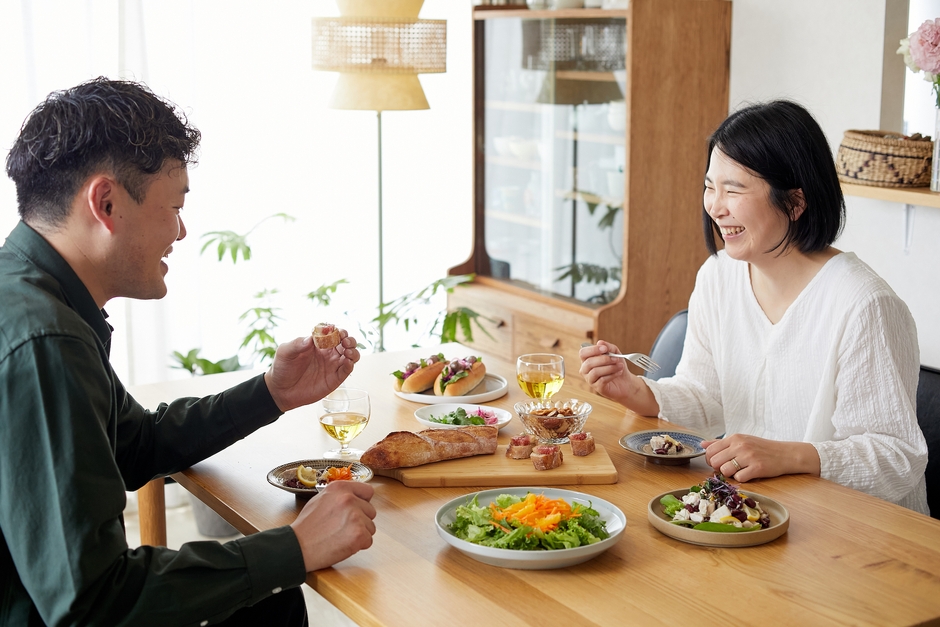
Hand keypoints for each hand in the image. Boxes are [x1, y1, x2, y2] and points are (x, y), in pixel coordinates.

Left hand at [264, 330, 359, 412]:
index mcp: (318, 344)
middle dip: (349, 339)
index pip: (333, 333)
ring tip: (347, 352)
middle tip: (345, 341)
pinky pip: (347, 371)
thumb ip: (297, 344)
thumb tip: (311, 337)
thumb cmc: (282, 368)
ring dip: (354, 351)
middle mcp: (328, 353)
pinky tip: (347, 362)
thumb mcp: (285, 352)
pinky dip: (350, 365)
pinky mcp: (334, 379)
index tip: (337, 331)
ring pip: (351, 355)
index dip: (338, 330)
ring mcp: (332, 366)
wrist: (280, 390)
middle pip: (346, 343)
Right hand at [290, 480, 376, 571]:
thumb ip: (340, 496)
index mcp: (340, 488)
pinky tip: (343, 544)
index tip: (357, 510)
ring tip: (340, 536)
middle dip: (361, 520)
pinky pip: (368, 540)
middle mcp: (349, 499)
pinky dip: (358, 545)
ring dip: (359, 534)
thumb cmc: (307, 526)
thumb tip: (355, 498)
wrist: (298, 546)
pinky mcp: (359, 534)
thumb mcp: (321, 499)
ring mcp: (355, 516)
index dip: (363, 503)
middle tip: (343, 528)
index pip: (367, 491)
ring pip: (370, 527)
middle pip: (371, 511)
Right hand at [579, 341, 658, 415]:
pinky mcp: (597, 387)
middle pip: (589, 363)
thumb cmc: (617, 365)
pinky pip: (602, 380)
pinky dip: (612, 375)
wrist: (625, 381)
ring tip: (619, 366)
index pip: (583, 353)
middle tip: (616, 358)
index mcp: (587, 359)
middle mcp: (585, 369)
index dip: (593, 350)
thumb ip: (608, 347)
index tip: (604, 349)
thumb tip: (600, 342)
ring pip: (595, 372)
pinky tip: (619, 372)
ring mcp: (590, 379)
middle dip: (604, 359)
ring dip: (610, 367)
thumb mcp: (615, 353)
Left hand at [702, 434, 820, 481]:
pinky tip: (749, 474)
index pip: (710, 450)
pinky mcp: (757, 468)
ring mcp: (749, 456)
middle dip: (718, 468)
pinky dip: (742, 479)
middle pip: (715, 462)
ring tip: (739, 471)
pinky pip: (739, 478)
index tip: (718, 463)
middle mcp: (740, 445)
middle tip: (728, 468)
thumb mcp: (741, 440)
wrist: (786, 454)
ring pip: (725, 471)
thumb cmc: (762, 448)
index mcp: (734, 438)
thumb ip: (720, 443)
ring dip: (730, 474)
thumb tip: (702, 444)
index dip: (710, 460)